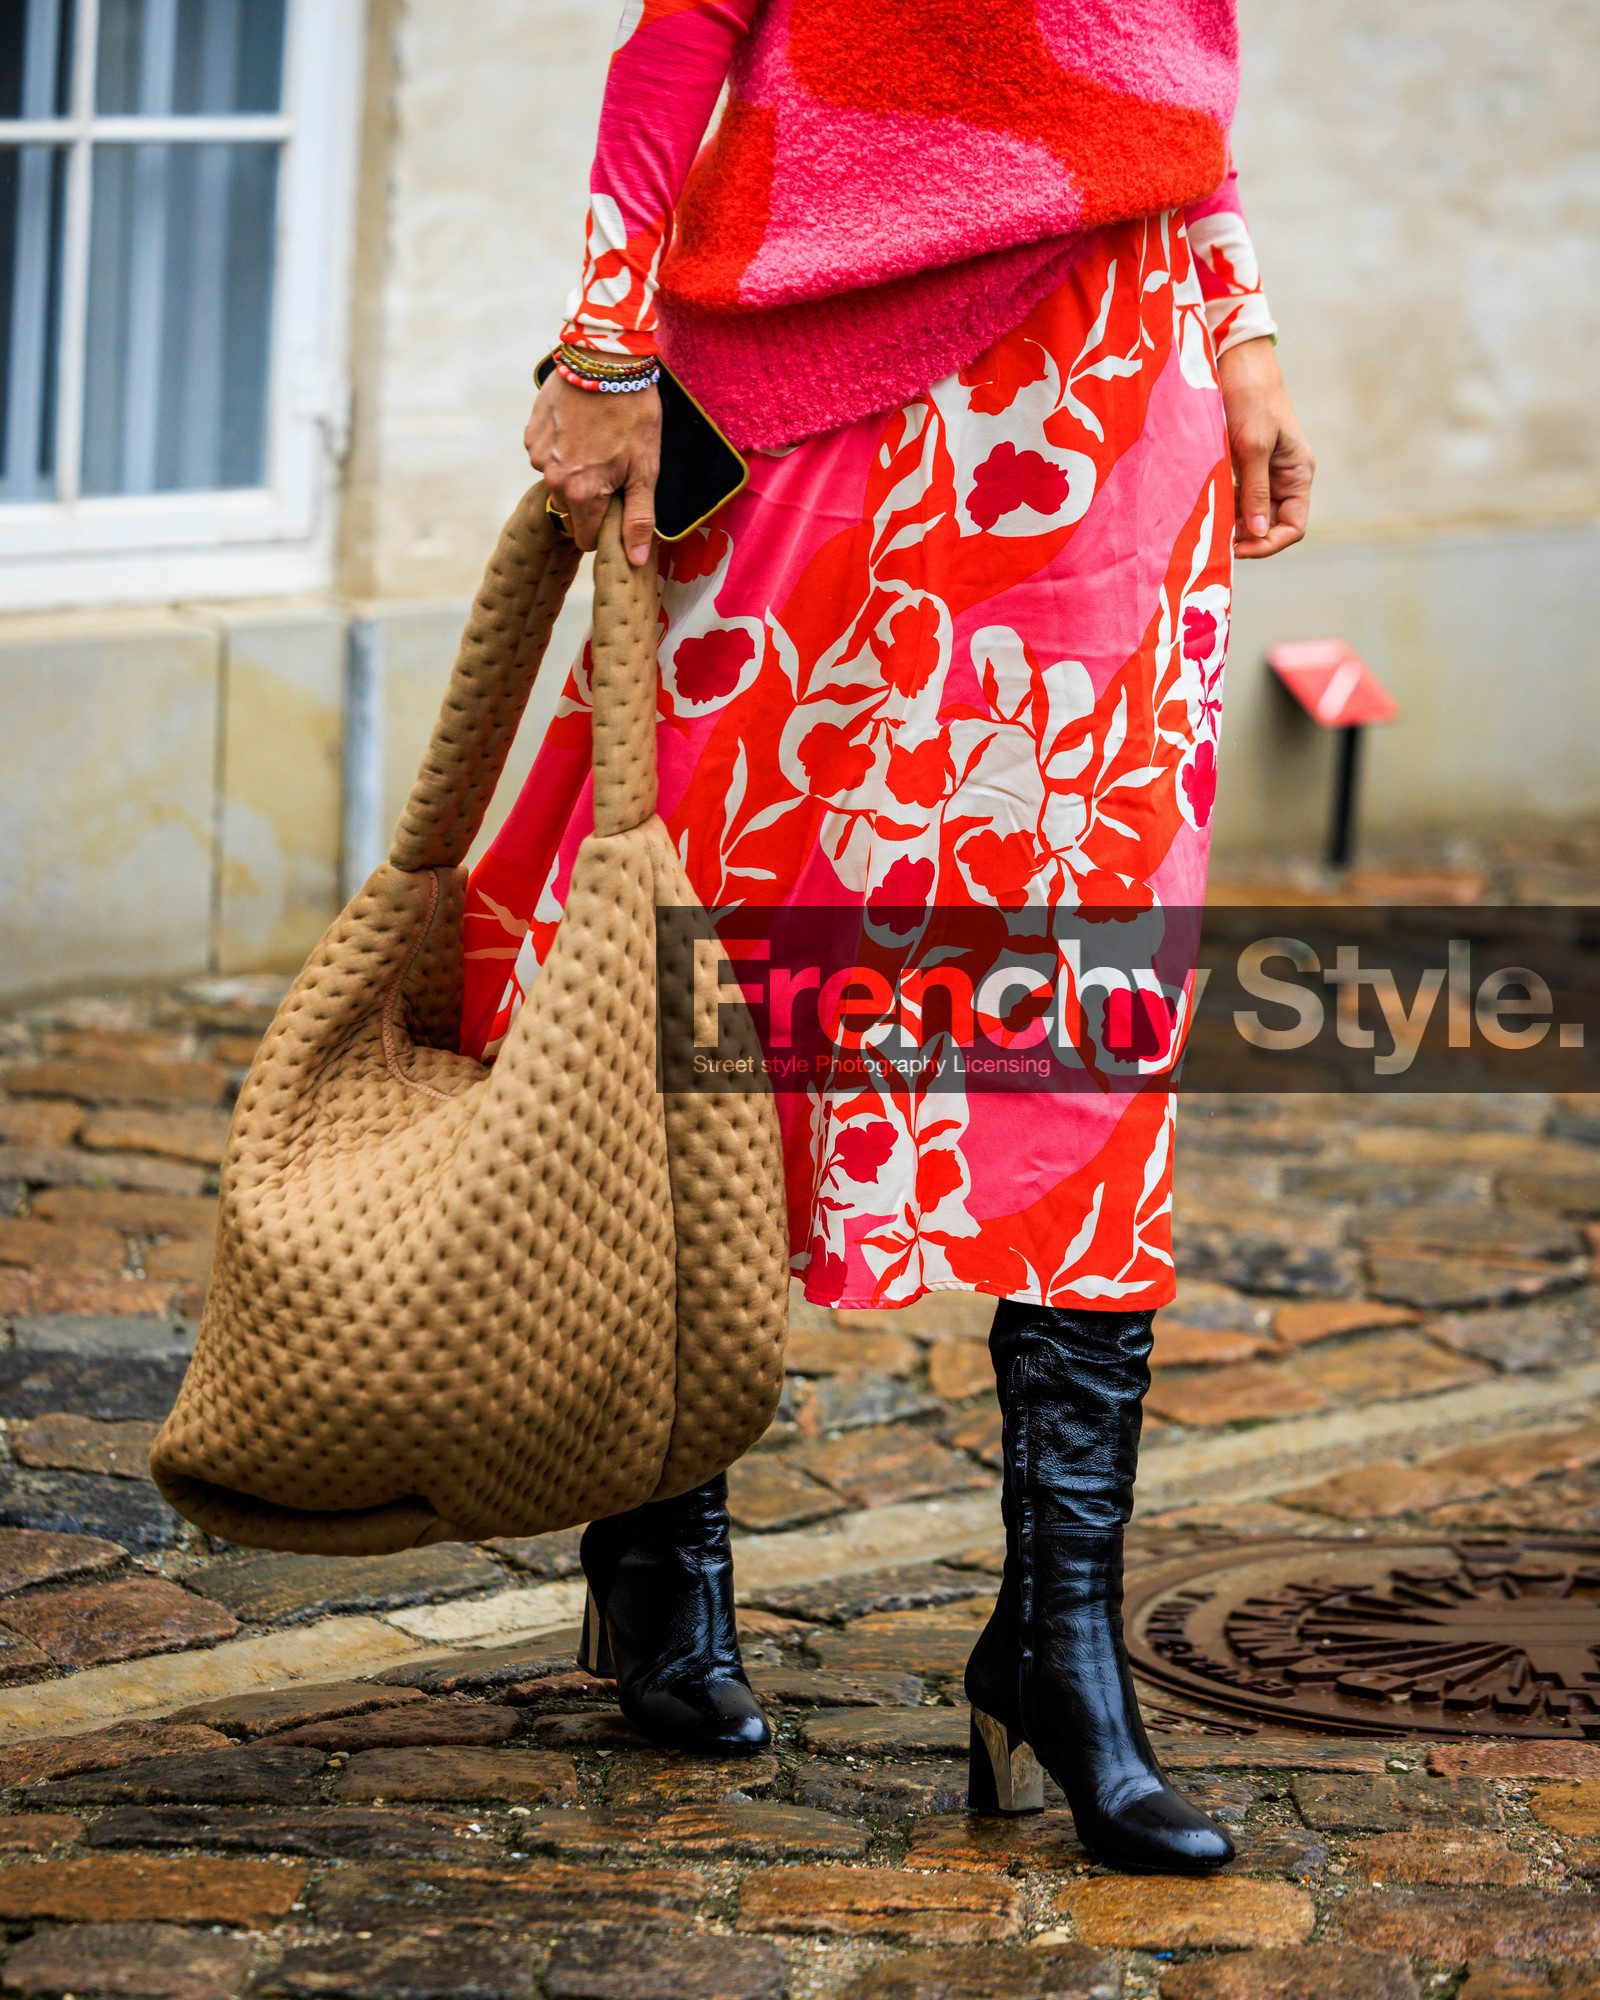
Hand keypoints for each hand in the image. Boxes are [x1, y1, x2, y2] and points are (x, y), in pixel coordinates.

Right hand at [525, 370, 660, 566]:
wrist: (605, 359)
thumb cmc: (632, 414)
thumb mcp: (645, 470)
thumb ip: (638, 519)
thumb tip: (633, 560)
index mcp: (582, 494)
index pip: (586, 538)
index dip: (605, 526)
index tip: (619, 504)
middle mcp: (553, 479)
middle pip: (572, 510)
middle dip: (590, 497)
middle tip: (612, 464)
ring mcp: (538, 455)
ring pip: (558, 481)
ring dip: (574, 470)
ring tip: (597, 441)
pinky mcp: (531, 433)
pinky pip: (546, 456)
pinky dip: (562, 448)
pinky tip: (580, 427)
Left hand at [1216, 336, 1313, 559]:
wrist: (1235, 361)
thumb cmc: (1251, 398)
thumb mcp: (1253, 445)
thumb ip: (1256, 491)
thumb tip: (1258, 533)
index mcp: (1297, 474)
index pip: (1293, 527)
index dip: (1268, 544)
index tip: (1238, 548)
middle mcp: (1283, 478)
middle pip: (1269, 525)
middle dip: (1245, 535)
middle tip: (1214, 537)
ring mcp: (1262, 473)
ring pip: (1249, 514)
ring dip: (1230, 522)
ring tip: (1206, 522)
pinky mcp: (1241, 466)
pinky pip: (1234, 497)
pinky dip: (1221, 505)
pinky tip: (1204, 506)